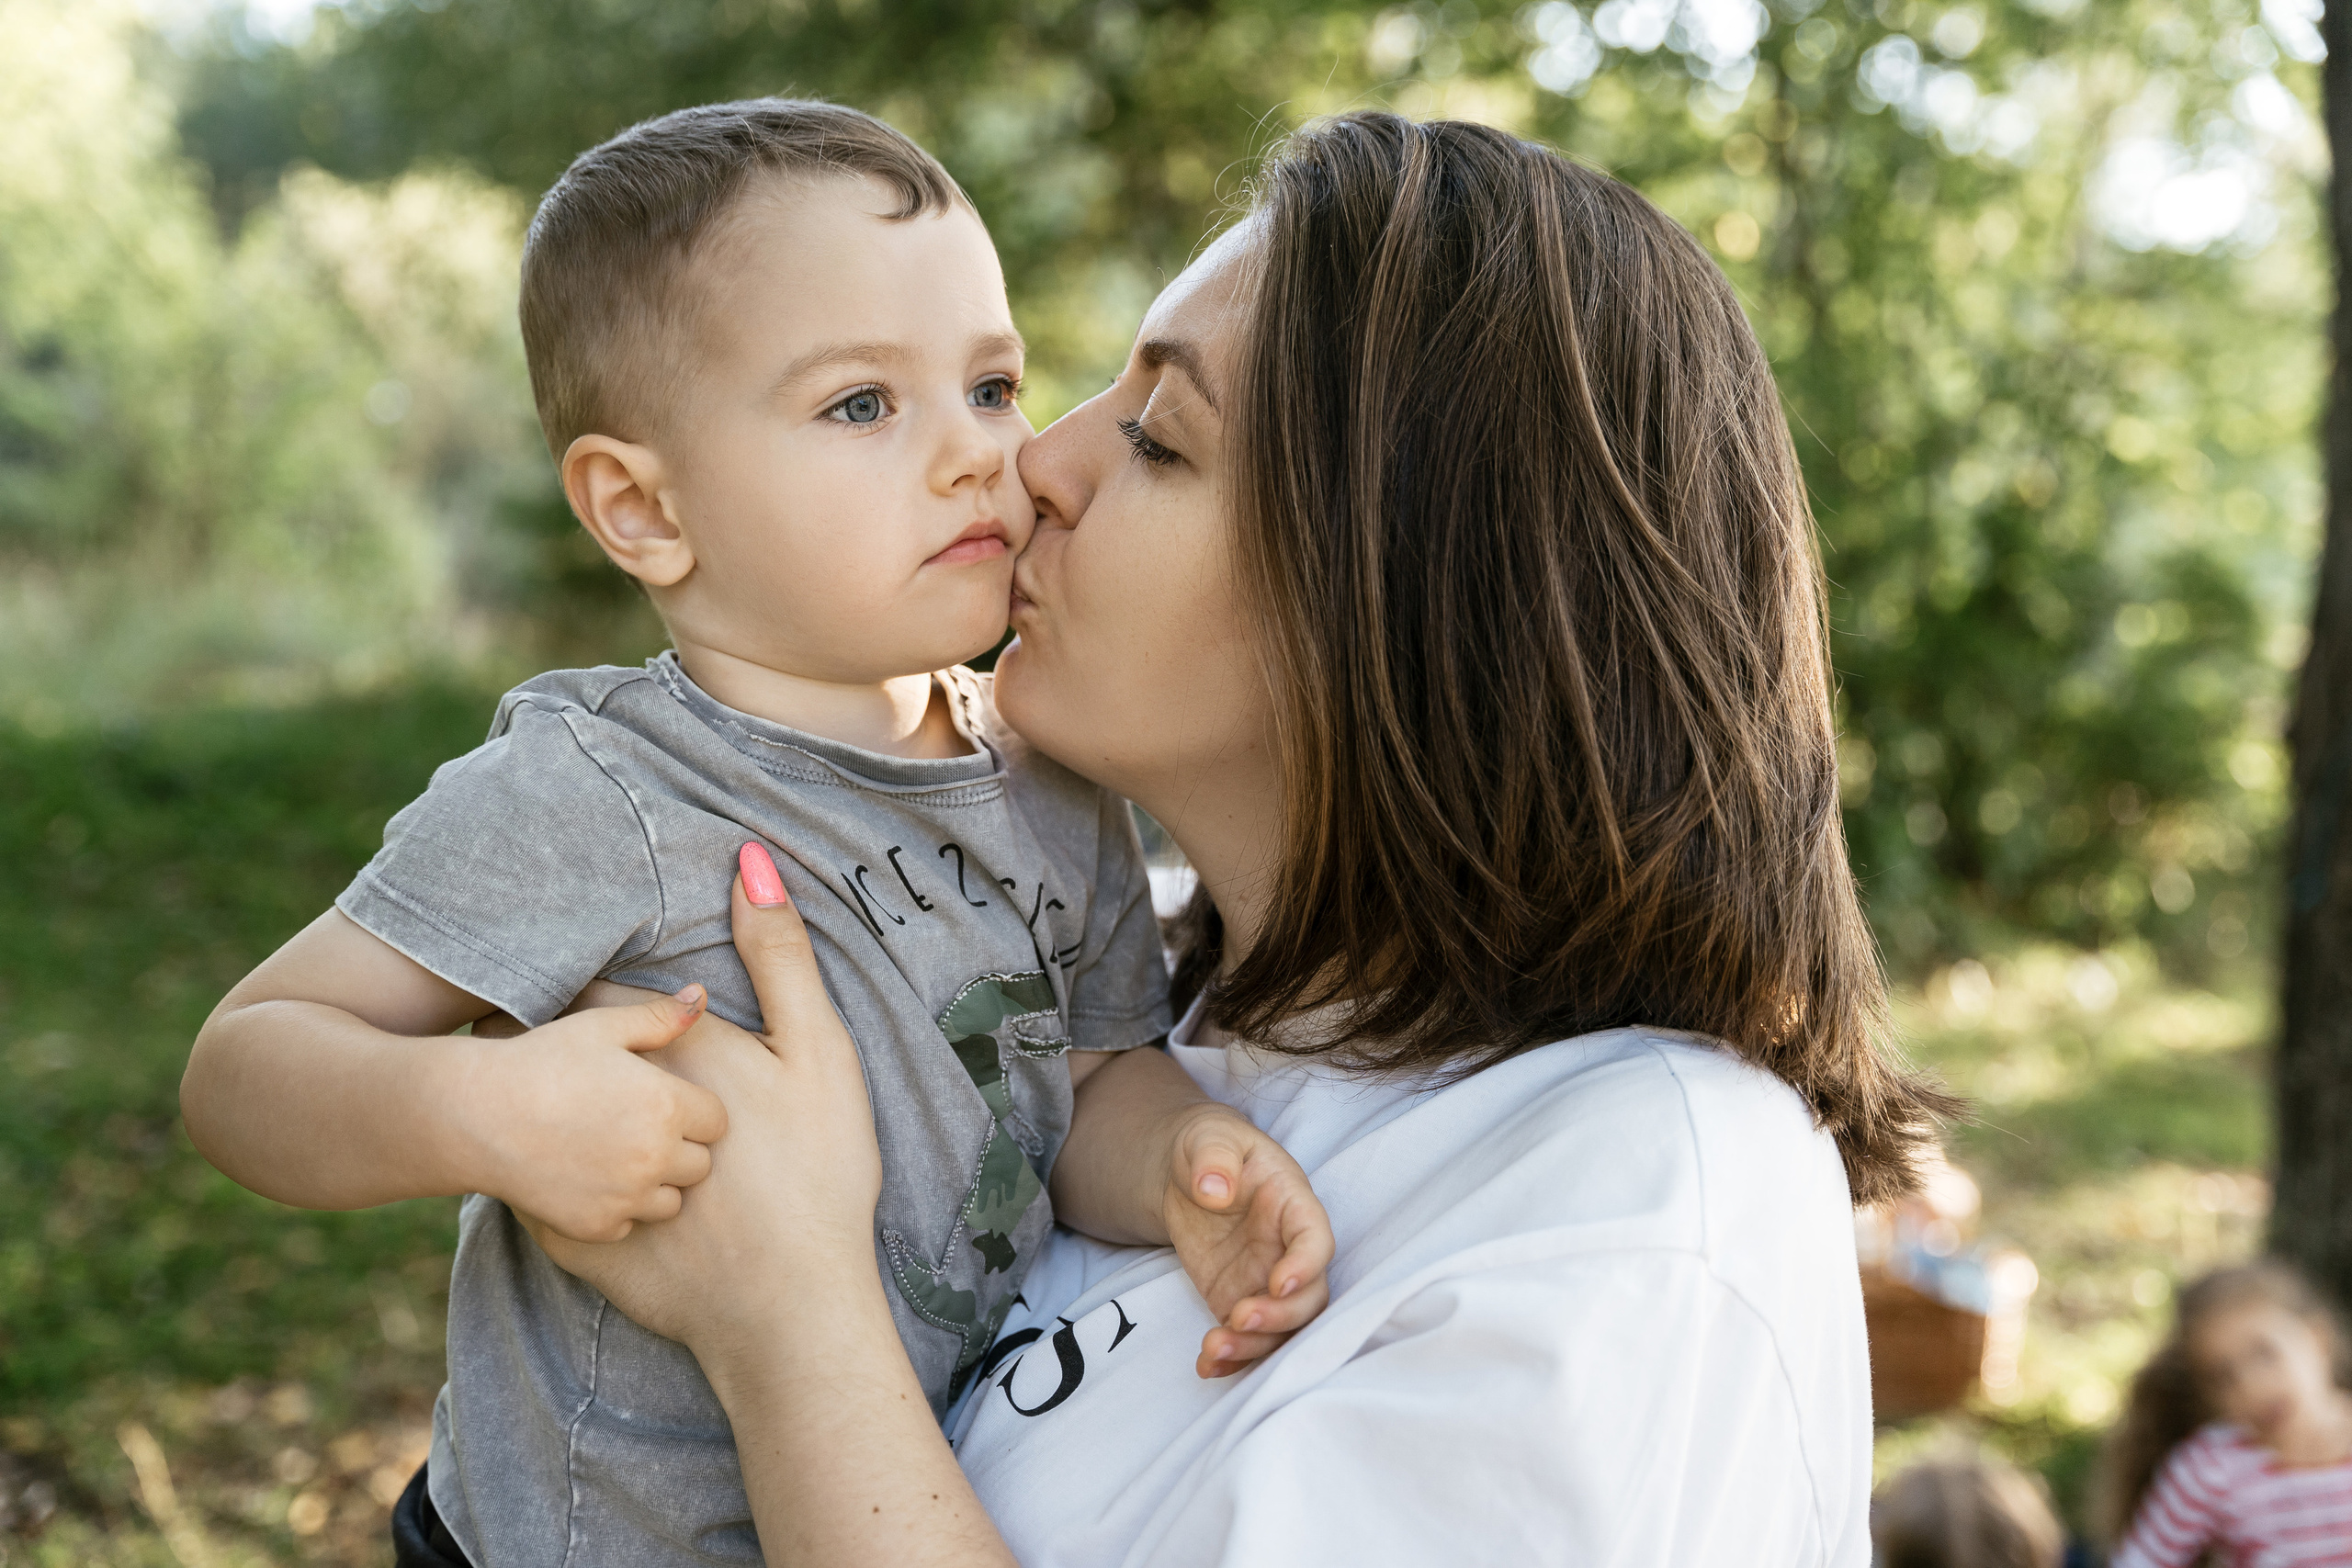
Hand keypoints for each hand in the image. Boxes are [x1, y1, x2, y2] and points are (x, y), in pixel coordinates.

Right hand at [453, 987, 726, 1241]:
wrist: (476, 1116)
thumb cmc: (541, 1062)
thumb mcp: (602, 1027)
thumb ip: (659, 1018)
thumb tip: (701, 996)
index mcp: (667, 1105)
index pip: (717, 1121)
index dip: (692, 1110)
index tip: (661, 1102)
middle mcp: (655, 1156)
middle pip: (701, 1164)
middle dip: (679, 1148)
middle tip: (635, 1128)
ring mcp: (626, 1196)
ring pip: (672, 1201)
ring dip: (654, 1183)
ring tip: (615, 1155)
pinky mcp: (597, 1226)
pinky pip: (630, 1224)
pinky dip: (616, 1208)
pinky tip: (587, 1180)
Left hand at [520, 850, 885, 1362]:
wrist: (792, 1309)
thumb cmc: (818, 1172)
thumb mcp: (821, 1052)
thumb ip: (781, 955)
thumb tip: (749, 857)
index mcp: (664, 1051)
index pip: (591, 993)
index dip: (576, 976)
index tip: (558, 962)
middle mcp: (605, 1103)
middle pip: (545, 1050)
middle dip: (539, 1039)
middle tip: (527, 1023)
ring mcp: (578, 1174)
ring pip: (528, 1122)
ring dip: (525, 1109)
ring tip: (524, 1099)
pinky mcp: (566, 1239)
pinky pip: (529, 1191)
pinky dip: (533, 1177)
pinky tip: (547, 1178)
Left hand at [1160, 1105, 1334, 1377]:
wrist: (1185, 1172)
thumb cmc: (1208, 1147)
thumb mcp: (1207, 1137)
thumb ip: (1213, 1156)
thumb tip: (1214, 1188)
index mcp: (1293, 1204)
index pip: (1316, 1239)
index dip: (1306, 1265)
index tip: (1277, 1282)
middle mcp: (1289, 1250)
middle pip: (1309, 1297)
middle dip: (1281, 1317)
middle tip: (1238, 1317)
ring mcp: (1267, 1280)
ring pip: (1284, 1328)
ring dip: (1255, 1347)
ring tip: (1212, 1349)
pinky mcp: (1240, 1300)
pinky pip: (1248, 1339)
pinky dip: (1232, 1360)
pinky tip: (1206, 1368)